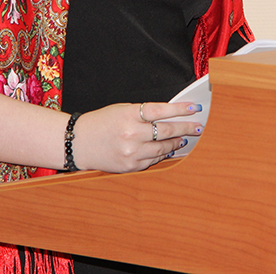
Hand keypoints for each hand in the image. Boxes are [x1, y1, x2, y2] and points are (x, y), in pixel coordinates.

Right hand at [72, 102, 203, 172]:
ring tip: (185, 138)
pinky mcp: (130, 166)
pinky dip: (163, 154)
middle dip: (186, 128)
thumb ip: (145, 113)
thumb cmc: (101, 122)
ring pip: (163, 148)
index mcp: (129, 115)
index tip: (194, 108)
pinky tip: (169, 149)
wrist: (77, 143)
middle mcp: (131, 134)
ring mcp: (131, 152)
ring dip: (176, 142)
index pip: (161, 110)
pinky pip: (153, 160)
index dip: (180, 110)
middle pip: (166, 131)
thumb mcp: (122, 109)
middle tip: (198, 127)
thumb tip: (171, 115)